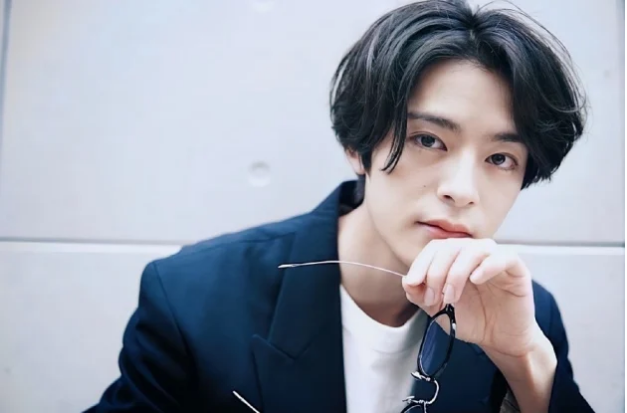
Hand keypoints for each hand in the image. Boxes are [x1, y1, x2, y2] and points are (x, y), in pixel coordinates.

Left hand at [402, 238, 537, 357]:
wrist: (499, 340)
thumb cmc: (471, 320)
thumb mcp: (438, 310)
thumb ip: (420, 295)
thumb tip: (407, 280)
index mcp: (455, 259)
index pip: (435, 248)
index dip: (422, 263)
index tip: (414, 284)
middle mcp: (474, 254)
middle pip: (451, 247)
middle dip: (436, 272)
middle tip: (433, 297)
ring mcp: (496, 259)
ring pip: (473, 249)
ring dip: (456, 273)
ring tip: (451, 298)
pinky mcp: (516, 269)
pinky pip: (503, 257)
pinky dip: (487, 266)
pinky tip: (475, 280)